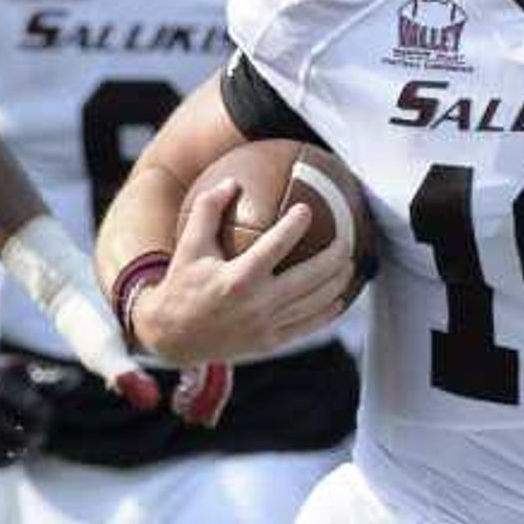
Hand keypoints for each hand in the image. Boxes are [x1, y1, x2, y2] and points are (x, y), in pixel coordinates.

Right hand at [0, 348, 66, 469]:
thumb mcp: (21, 368)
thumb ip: (49, 376)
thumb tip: (77, 380)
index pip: (35, 415)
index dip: (44, 417)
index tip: (43, 414)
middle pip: (21, 440)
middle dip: (34, 438)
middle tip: (38, 435)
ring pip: (4, 457)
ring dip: (19, 453)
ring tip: (24, 443)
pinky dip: (1, 461)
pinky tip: (7, 450)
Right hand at [124, 173, 353, 367]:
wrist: (172, 338)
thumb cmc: (181, 285)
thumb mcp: (189, 245)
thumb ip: (208, 210)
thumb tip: (231, 181)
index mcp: (238, 278)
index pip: (277, 246)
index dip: (295, 226)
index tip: (307, 209)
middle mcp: (257, 304)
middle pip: (310, 278)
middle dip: (334, 257)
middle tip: (347, 239)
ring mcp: (266, 326)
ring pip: (314, 303)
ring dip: (337, 283)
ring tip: (350, 265)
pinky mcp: (270, 343)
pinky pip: (307, 326)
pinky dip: (327, 312)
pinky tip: (339, 300)